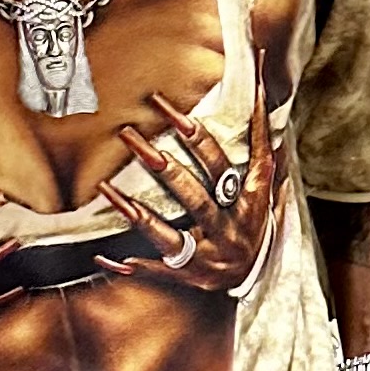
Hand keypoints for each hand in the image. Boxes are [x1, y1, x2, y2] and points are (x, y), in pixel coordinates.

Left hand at [94, 56, 280, 292]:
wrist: (255, 279)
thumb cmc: (254, 221)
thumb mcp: (265, 187)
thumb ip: (262, 146)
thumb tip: (265, 91)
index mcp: (250, 200)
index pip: (231, 161)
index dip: (207, 135)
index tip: (178, 111)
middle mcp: (229, 227)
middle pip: (193, 193)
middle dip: (159, 165)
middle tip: (129, 135)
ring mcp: (209, 253)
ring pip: (168, 233)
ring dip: (135, 212)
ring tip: (106, 188)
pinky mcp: (190, 274)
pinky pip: (157, 269)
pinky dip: (133, 264)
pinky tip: (104, 255)